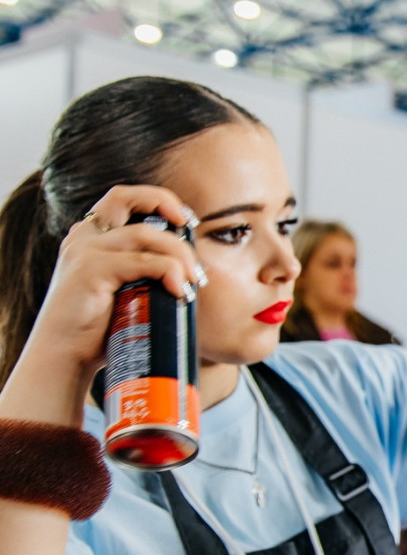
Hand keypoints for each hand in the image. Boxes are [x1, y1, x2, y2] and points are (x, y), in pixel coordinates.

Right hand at [19, 185, 203, 400]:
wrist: (64, 358)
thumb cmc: (96, 331)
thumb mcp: (121, 291)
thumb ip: (141, 273)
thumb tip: (189, 272)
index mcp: (88, 238)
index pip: (121, 198)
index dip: (156, 198)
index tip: (185, 220)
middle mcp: (82, 237)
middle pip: (126, 197)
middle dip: (167, 206)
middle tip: (193, 233)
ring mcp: (84, 251)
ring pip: (145, 234)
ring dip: (178, 254)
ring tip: (195, 280)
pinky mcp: (90, 270)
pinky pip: (142, 262)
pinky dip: (169, 272)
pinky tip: (180, 291)